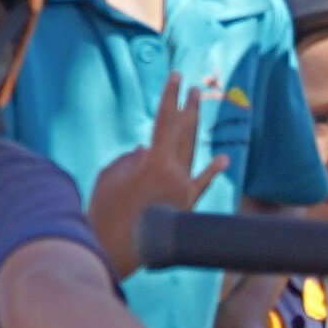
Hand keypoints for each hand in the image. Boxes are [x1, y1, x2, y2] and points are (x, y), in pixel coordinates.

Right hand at [84, 75, 225, 268]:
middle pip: (185, 132)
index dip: (170, 96)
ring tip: (199, 107)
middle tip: (194, 88)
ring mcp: (185, 190)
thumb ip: (129, 159)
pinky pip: (202, 183)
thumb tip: (145, 149)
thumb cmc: (104, 214)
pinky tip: (223, 159)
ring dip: (196, 129)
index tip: (175, 76)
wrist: (116, 251)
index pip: (165, 120)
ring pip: (193, 152)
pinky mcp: (187, 207)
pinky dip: (212, 171)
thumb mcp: (110, 178)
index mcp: (154, 162)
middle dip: (189, 108)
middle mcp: (176, 173)